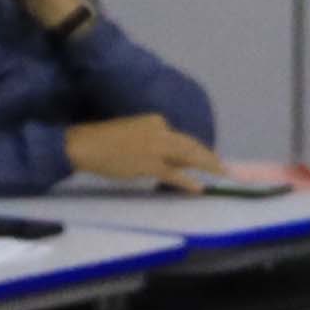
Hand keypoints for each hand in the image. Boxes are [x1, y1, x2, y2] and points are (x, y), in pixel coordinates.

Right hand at [61, 113, 210, 185]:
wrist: (87, 144)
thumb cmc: (104, 140)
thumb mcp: (133, 133)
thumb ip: (153, 142)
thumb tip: (169, 158)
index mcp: (156, 121)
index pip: (180, 137)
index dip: (196, 149)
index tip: (207, 156)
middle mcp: (161, 131)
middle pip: (192, 145)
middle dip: (209, 157)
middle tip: (223, 167)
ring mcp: (157, 148)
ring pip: (190, 157)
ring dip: (208, 166)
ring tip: (221, 174)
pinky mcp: (151, 165)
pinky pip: (175, 175)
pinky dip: (188, 182)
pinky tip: (199, 188)